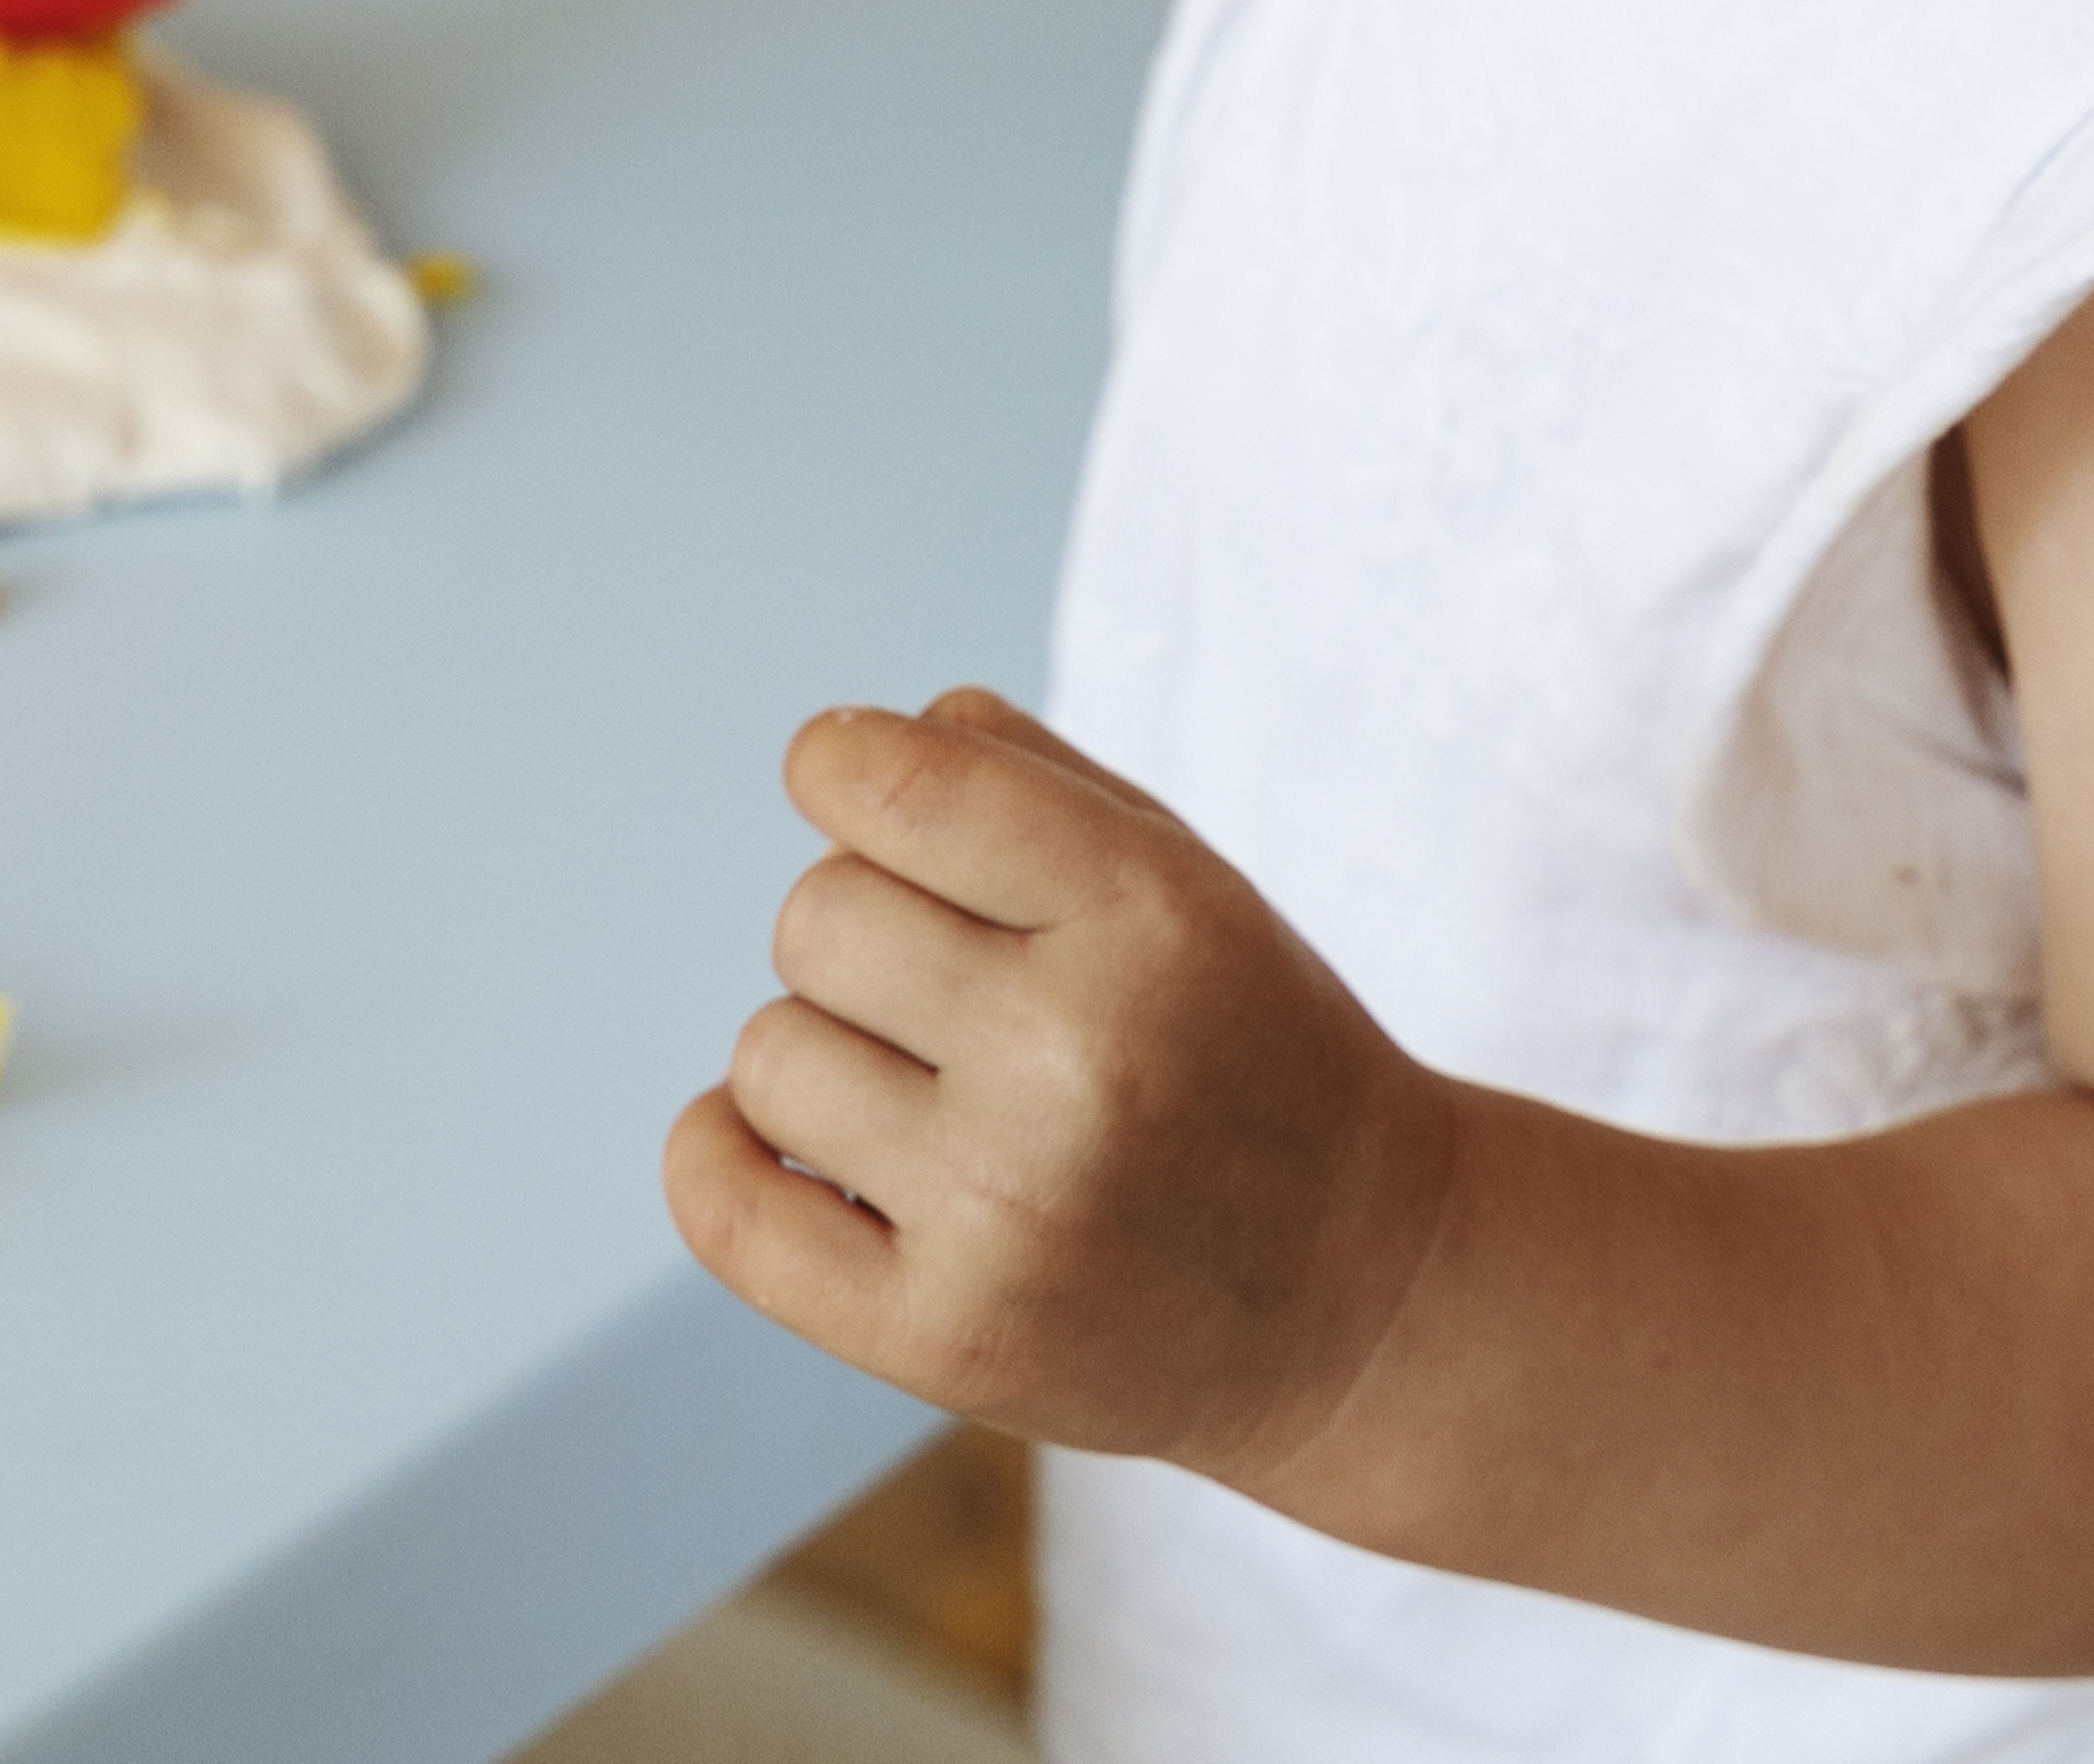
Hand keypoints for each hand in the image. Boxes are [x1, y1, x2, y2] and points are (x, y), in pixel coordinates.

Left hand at [665, 690, 1460, 1486]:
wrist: (1370, 1300)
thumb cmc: (1247, 1053)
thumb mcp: (1190, 879)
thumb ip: (1020, 778)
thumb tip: (838, 752)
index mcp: (1150, 915)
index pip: (890, 783)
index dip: (841, 766)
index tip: (861, 793)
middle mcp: (1079, 1059)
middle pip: (815, 918)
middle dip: (864, 936)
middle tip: (958, 995)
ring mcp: (1008, 1214)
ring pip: (767, 1055)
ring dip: (826, 1058)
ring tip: (938, 1098)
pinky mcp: (948, 1341)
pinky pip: (726, 1210)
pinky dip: (723, 1159)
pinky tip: (798, 1150)